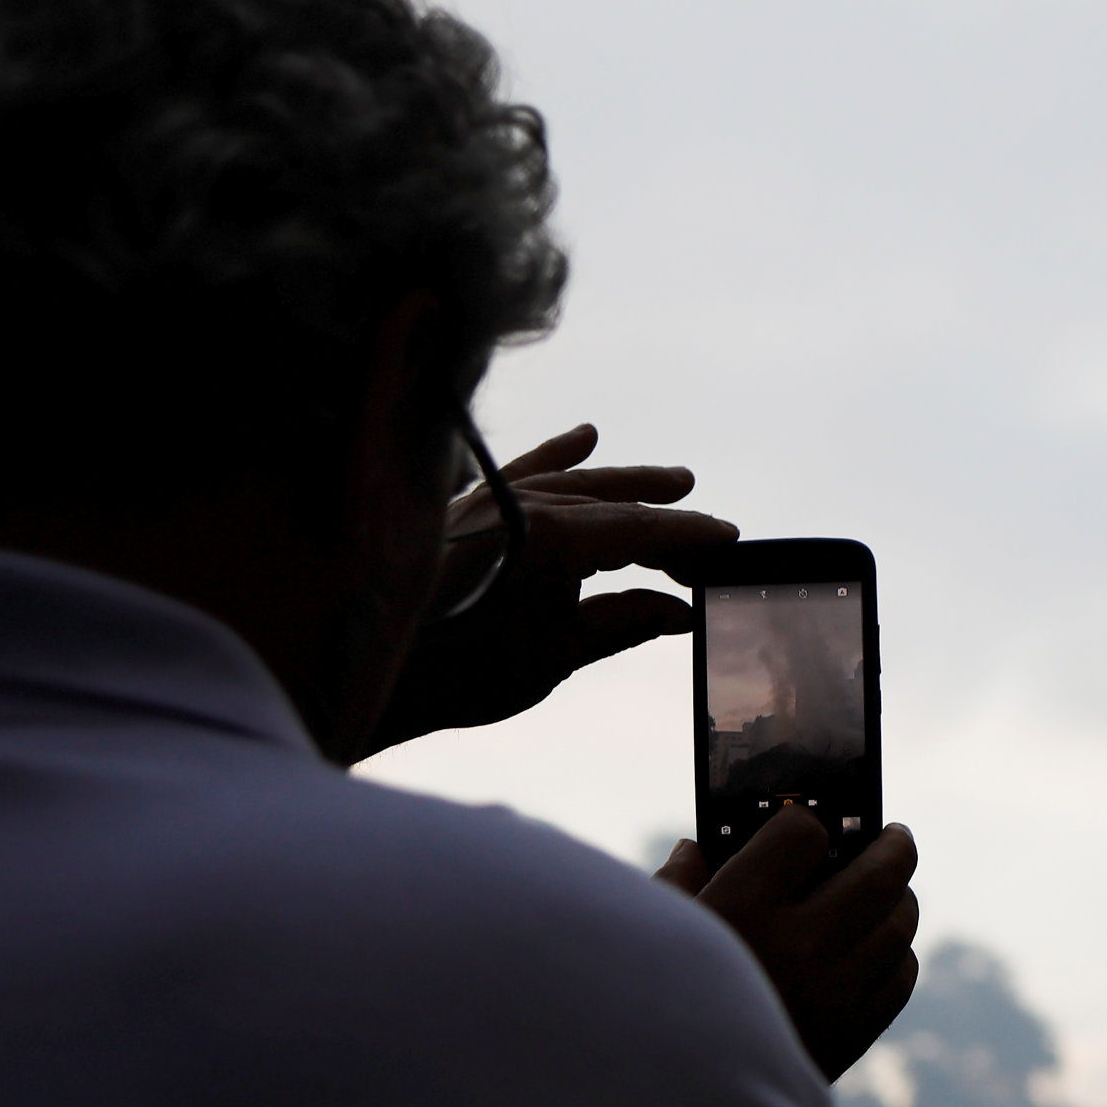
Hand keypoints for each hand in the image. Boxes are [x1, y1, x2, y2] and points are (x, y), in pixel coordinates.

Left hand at [359, 423, 735, 756]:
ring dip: (623, 481)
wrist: (377, 670)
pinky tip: (584, 435)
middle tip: (708, 532)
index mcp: (555, 538)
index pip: (639, 529)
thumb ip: (623, 622)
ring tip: (672, 480)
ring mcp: (490, 498)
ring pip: (572, 480)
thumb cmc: (465, 670)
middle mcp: (524, 504)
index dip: (688, 536)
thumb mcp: (558, 654)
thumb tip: (679, 610)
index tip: (729, 540)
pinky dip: (554, 454)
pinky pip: (521, 470)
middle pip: (611, 500)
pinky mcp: (464, 507)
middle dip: (665, 514)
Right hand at [659, 811, 921, 1079]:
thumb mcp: (650, 940)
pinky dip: (898, 955)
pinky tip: (885, 949)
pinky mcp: (850, 1035)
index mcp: (741, 908)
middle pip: (879, 874)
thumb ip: (676, 885)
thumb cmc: (647, 1014)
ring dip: (900, 900)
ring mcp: (834, 992)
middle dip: (892, 845)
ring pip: (900, 925)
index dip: (804, 823)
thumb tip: (695, 848)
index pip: (803, 833)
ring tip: (891, 891)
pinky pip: (899, 979)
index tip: (802, 829)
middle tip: (893, 836)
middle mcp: (800, 944)